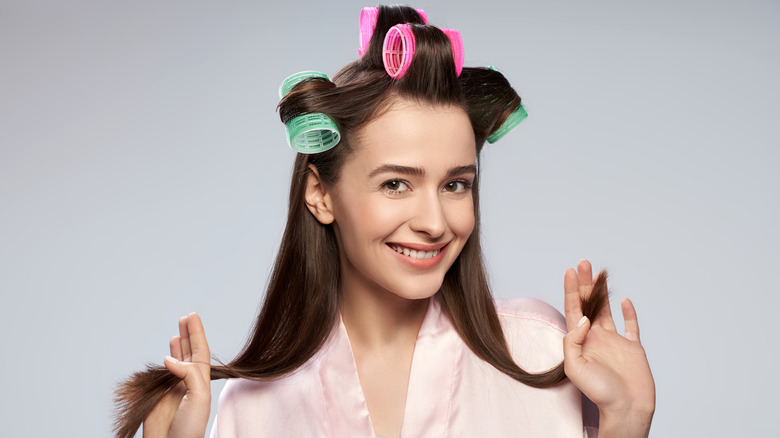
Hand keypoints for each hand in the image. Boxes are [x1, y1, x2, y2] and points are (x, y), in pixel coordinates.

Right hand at [143, 313, 211, 437]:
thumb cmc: (190, 427)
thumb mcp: (199, 397)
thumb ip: (189, 373)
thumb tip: (170, 357)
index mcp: (201, 381)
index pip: (200, 351)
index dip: (197, 333)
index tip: (193, 316)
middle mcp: (189, 382)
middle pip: (191, 352)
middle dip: (189, 334)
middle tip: (187, 317)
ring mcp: (174, 387)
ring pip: (178, 360)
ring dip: (179, 344)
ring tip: (179, 329)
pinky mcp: (159, 394)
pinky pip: (163, 372)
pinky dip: (166, 359)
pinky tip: (168, 350)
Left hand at [563, 260, 654, 437]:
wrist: (626, 409)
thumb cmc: (600, 393)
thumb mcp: (575, 367)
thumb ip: (573, 340)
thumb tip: (582, 318)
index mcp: (581, 341)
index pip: (574, 309)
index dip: (571, 290)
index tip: (570, 271)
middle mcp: (596, 338)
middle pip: (588, 305)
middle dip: (584, 284)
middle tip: (583, 263)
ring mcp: (615, 342)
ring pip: (606, 310)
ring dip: (602, 292)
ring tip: (598, 273)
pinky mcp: (633, 348)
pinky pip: (631, 326)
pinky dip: (629, 313)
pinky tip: (624, 300)